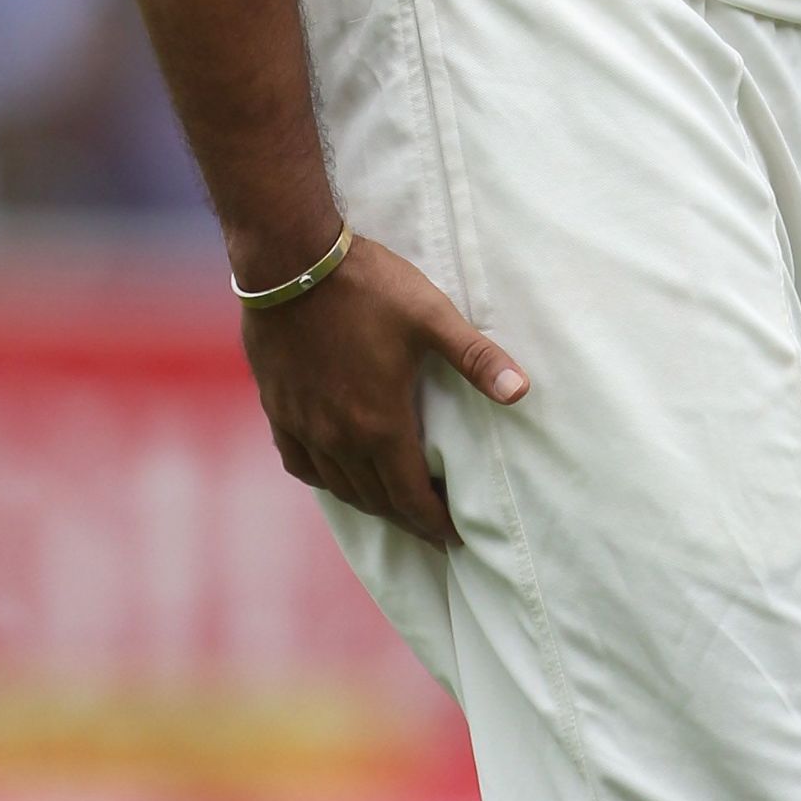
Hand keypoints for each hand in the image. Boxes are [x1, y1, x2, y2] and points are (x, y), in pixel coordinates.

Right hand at [240, 233, 528, 547]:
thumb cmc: (368, 287)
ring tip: (394, 506)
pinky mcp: (278, 409)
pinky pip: (301, 464)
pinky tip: (336, 472)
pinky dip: (324, 478)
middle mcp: (339, 439)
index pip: (412, 497)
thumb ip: (477, 358)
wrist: (292, 262)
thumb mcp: (431, 316)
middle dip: (409, 519)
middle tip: (432, 528)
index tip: (455, 538)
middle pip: (377, 501)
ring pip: (340, 488)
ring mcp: (304, 426)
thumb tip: (522, 392)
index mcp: (380, 425)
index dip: (435, 523)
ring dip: (370, 503)